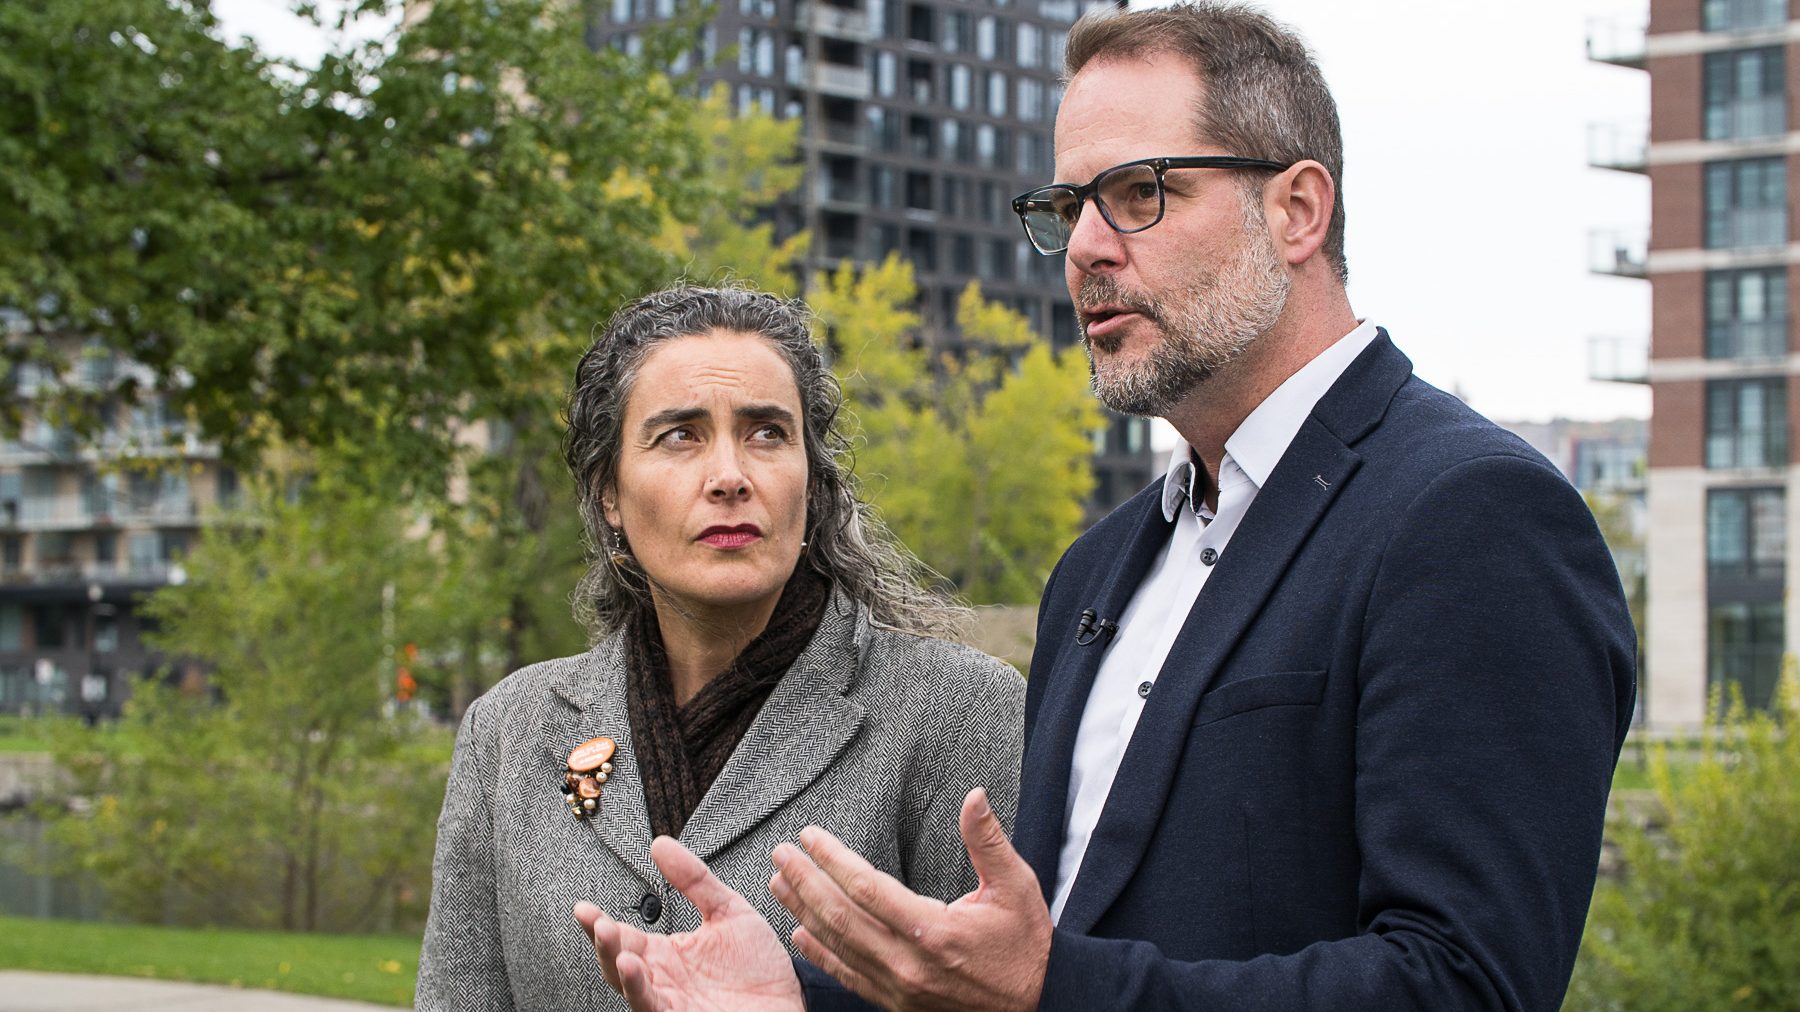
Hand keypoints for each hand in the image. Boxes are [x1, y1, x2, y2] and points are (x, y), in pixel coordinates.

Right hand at [573, 835, 803, 1011]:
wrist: (791, 1002)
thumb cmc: (760, 967)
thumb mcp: (727, 911)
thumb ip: (694, 880)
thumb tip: (660, 844)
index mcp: (667, 954)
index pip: (623, 936)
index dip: (599, 922)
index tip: (583, 907)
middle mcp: (662, 979)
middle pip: (617, 961)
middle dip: (602, 940)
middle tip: (593, 918)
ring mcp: (670, 1000)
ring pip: (628, 984)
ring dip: (613, 961)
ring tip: (606, 934)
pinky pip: (651, 1005)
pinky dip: (638, 988)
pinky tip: (632, 967)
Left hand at [770, 787, 1050, 1011]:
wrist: (1040, 1005)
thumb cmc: (1026, 944)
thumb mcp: (1017, 886)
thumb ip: (987, 841)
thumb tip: (975, 795)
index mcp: (934, 931)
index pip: (867, 888)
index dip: (833, 859)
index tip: (810, 835)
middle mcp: (909, 963)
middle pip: (841, 916)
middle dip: (805, 881)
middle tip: (780, 853)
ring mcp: (900, 989)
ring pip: (839, 947)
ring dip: (804, 912)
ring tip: (779, 883)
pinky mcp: (898, 1004)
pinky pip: (849, 977)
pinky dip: (821, 955)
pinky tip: (800, 934)